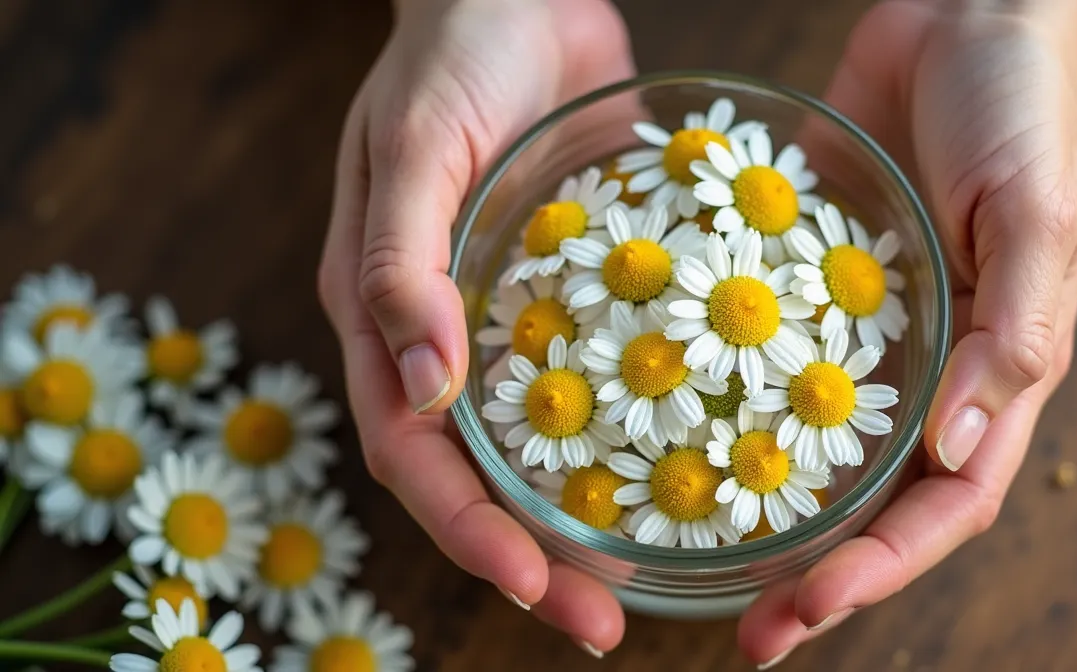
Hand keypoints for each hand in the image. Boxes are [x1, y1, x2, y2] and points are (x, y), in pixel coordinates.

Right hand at [316, 0, 634, 654]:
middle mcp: (444, 333)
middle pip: (480, 472)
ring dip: (583, 514)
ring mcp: (511, 319)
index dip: (468, 530)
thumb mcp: (415, 149)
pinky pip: (601, 373)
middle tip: (606, 619)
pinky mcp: (575, 292)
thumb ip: (401, 265)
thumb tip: (424, 389)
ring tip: (649, 574)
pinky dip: (632, 428)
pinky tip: (691, 463)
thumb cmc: (450, 55)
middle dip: (533, 555)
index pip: (414, 453)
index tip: (537, 587)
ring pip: (541, 442)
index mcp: (383, 314)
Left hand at [739, 1, 1076, 662]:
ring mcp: (863, 328)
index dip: (883, 569)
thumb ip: (1013, 334)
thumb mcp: (1037, 215)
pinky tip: (665, 425)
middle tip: (743, 627)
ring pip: (813, 440)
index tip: (806, 612)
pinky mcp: (808, 276)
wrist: (966, 9)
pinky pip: (766, 347)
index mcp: (998, 369)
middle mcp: (929, 366)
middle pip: (875, 496)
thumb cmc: (1023, 106)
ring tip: (692, 555)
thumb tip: (961, 448)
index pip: (946, 503)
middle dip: (816, 569)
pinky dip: (728, 393)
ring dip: (764, 503)